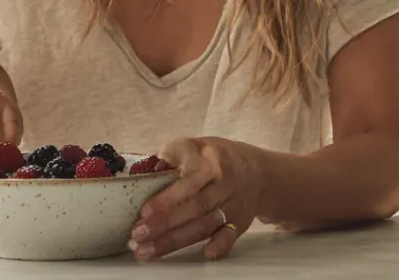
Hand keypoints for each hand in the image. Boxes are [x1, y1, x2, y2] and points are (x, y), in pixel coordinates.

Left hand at [129, 137, 262, 261]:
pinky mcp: (239, 223)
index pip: (187, 181)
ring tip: (148, 250)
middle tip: (138, 234)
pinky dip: (219, 246)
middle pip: (194, 207)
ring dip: (175, 240)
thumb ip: (173, 154)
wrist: (260, 173)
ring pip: (203, 225)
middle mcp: (223, 185)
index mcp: (210, 162)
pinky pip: (229, 237)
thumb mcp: (197, 145)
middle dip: (164, 223)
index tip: (144, 211)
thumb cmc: (218, 158)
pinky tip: (205, 254)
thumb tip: (144, 168)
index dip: (166, 198)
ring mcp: (232, 206)